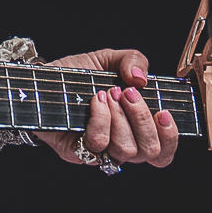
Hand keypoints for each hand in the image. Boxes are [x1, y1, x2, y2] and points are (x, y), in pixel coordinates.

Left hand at [32, 48, 178, 168]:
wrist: (41, 78)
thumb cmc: (77, 74)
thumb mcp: (108, 60)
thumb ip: (133, 61)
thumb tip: (142, 79)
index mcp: (134, 129)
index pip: (162, 152)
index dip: (170, 137)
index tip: (163, 112)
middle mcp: (119, 145)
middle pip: (149, 152)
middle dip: (143, 119)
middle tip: (127, 94)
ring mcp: (98, 151)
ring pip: (125, 150)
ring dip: (121, 118)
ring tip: (107, 94)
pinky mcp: (77, 152)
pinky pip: (98, 144)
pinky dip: (101, 119)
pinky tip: (95, 101)